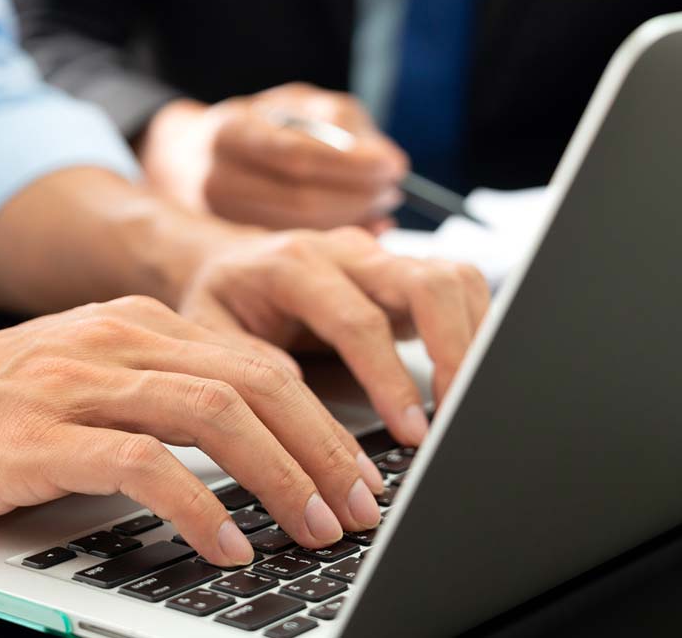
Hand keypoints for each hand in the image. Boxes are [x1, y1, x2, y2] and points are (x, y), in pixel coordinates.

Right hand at [0, 296, 387, 565]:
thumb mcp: (89, 376)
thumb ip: (164, 390)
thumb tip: (262, 436)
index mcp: (142, 322)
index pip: (264, 363)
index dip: (326, 419)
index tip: (364, 472)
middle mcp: (118, 339)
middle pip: (258, 383)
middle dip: (325, 449)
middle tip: (360, 506)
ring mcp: (76, 383)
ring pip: (216, 414)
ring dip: (281, 477)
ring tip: (314, 527)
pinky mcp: (35, 434)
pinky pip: (141, 463)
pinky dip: (197, 506)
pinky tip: (227, 543)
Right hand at [140, 83, 407, 230]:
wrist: (194, 156)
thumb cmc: (262, 124)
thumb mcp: (299, 105)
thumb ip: (345, 124)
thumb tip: (390, 163)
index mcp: (232, 131)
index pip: (298, 155)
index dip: (352, 164)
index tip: (393, 166)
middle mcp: (218, 178)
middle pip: (301, 200)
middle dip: (359, 197)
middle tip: (393, 190)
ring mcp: (220, 220)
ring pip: (300, 233)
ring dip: (354, 222)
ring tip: (381, 205)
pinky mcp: (233, 250)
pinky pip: (297, 255)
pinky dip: (341, 243)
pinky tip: (366, 230)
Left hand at [178, 227, 489, 446]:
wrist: (230, 263)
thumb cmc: (222, 302)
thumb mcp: (205, 332)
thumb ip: (245, 359)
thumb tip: (294, 387)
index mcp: (294, 264)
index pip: (360, 321)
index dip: (392, 379)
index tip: (412, 430)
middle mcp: (347, 251)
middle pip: (426, 283)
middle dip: (454, 352)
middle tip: (458, 413)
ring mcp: (383, 257)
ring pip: (454, 278)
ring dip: (473, 339)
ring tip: (468, 399)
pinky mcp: (406, 272)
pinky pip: (460, 285)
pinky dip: (475, 329)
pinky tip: (469, 373)